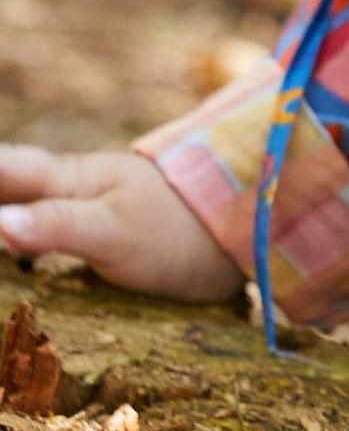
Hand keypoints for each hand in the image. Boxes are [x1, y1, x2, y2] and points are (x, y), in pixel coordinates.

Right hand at [0, 148, 242, 300]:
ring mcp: (75, 210)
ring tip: (3, 239)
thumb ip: (56, 226)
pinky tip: (12, 258)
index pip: (0, 172)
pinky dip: (15, 241)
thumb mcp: (115, 232)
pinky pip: (35, 234)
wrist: (242, 230)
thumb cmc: (179, 228)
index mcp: (59, 179)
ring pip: (15, 206)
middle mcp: (60, 189)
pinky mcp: (91, 236)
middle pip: (3, 184)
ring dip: (6, 218)